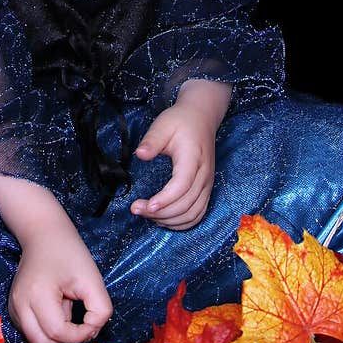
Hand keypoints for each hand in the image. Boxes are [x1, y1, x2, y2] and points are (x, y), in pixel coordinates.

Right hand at [8, 225, 112, 342]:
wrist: (43, 233)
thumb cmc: (69, 252)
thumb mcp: (92, 279)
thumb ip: (100, 309)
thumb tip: (92, 332)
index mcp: (37, 295)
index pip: (58, 333)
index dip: (80, 334)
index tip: (93, 320)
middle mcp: (19, 304)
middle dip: (66, 337)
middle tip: (78, 315)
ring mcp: (13, 307)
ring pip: (36, 341)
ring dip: (56, 333)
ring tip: (64, 306)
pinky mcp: (13, 309)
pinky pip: (31, 331)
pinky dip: (46, 328)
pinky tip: (54, 307)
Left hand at [130, 80, 227, 228]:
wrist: (201, 119)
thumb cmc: (180, 122)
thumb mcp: (163, 125)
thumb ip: (151, 141)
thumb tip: (140, 155)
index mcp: (193, 159)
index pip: (182, 186)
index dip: (164, 200)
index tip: (146, 206)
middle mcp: (204, 176)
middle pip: (185, 204)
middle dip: (160, 213)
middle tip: (136, 209)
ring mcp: (207, 185)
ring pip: (192, 214)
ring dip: (169, 220)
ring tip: (147, 214)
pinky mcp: (205, 190)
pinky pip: (197, 214)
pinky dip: (180, 222)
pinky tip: (163, 219)